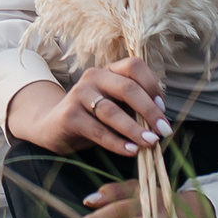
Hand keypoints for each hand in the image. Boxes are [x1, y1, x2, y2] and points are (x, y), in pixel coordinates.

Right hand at [2, 56, 172, 156]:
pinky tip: (131, 151)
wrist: (54, 126)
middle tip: (164, 131)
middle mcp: (94, 77)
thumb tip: (161, 122)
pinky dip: (117, 142)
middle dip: (149, 110)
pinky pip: (98, 130)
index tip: (163, 109)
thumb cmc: (94, 117)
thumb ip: (135, 109)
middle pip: (127, 88)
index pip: (134, 66)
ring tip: (150, 142)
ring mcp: (79, 94)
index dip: (152, 86)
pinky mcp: (69, 115)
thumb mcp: (116, 107)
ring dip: (134, 129)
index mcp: (109, 71)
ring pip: (112, 111)